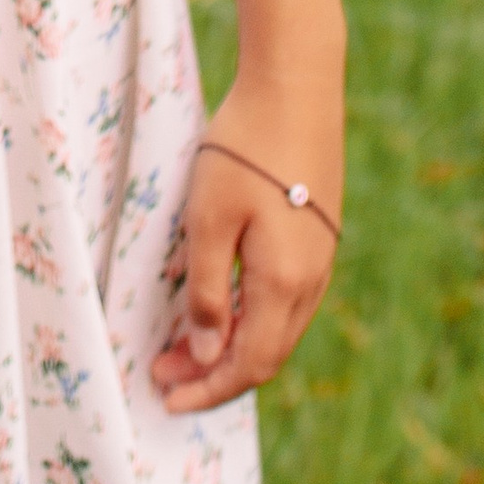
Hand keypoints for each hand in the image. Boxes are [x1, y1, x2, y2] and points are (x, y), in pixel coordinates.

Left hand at [149, 73, 342, 415]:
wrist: (296, 85)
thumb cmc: (244, 149)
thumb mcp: (208, 219)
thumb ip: (205, 291)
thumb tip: (206, 354)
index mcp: (284, 283)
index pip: (248, 365)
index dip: (208, 389)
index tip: (167, 398)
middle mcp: (311, 281)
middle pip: (265, 354)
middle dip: (214, 374)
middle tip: (163, 372)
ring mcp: (320, 259)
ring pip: (277, 328)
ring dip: (231, 345)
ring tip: (183, 345)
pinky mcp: (319, 236)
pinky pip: (285, 300)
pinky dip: (250, 317)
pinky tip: (222, 303)